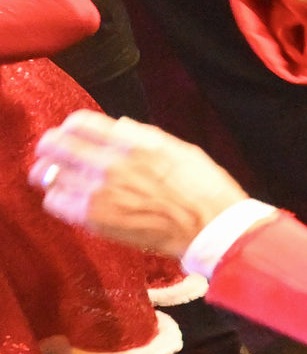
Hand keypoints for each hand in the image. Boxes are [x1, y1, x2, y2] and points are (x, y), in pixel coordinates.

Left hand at [29, 112, 244, 259]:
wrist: (211, 229)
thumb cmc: (204, 190)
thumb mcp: (181, 149)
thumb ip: (145, 136)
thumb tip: (118, 126)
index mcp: (133, 143)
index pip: (79, 123)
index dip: (70, 127)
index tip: (72, 134)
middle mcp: (110, 163)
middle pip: (54, 145)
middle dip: (51, 147)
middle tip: (54, 153)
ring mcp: (99, 192)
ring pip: (47, 174)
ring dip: (50, 173)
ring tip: (58, 177)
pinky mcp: (94, 218)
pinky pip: (54, 202)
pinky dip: (57, 198)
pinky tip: (70, 199)